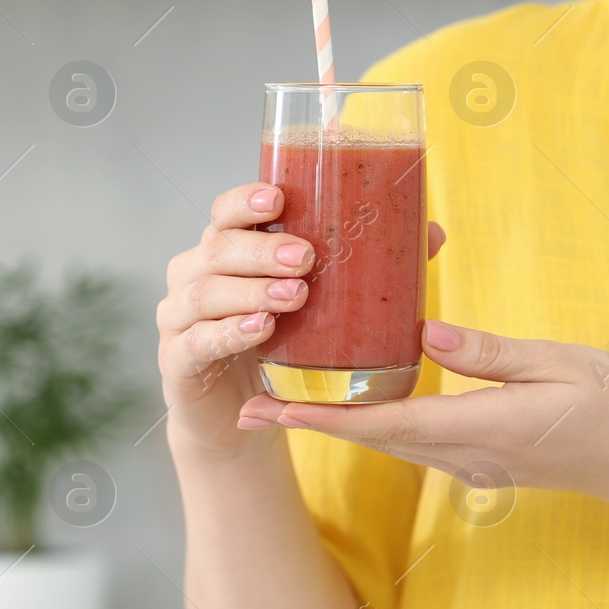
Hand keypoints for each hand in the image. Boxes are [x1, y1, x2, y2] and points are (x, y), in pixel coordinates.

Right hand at [157, 182, 445, 448]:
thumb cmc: (279, 341)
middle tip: (308, 257)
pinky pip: (197, 341)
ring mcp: (179, 318)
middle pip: (217, 248)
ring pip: (206, 292)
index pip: (225, 211)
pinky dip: (229, 332)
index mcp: (227, 249)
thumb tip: (430, 233)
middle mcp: (195, 274)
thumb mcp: (318, 302)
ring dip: (252, 290)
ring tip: (296, 295)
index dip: (245, 200)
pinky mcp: (178, 362)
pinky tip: (262, 329)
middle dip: (262, 250)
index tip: (279, 198)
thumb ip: (365, 266)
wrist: (234, 410)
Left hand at [235, 320, 608, 506]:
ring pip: (385, 441)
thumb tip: (426, 334)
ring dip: (332, 424)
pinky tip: (352, 400)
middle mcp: (463, 454)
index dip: (320, 415)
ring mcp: (468, 462)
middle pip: (369, 437)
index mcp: (480, 427)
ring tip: (282, 401)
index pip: (384, 423)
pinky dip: (370, 422)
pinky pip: (409, 440)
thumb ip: (490, 354)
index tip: (270, 406)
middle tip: (249, 404)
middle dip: (307, 422)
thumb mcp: (558, 364)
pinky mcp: (477, 457)